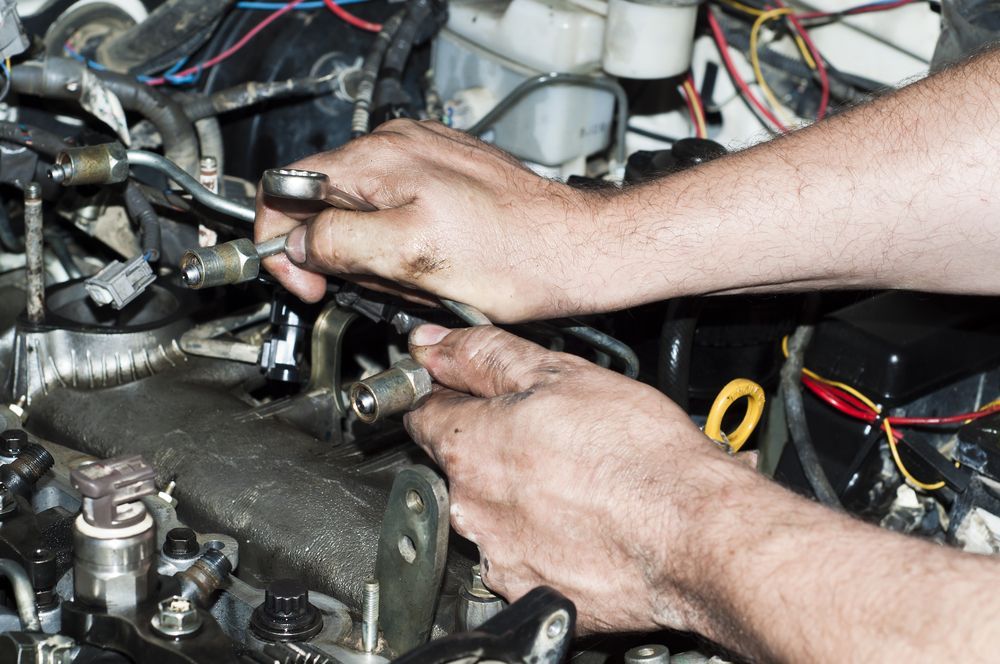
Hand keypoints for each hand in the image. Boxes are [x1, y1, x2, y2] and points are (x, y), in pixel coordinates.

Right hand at [255, 119, 615, 321]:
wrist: (575, 250)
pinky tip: (435, 268)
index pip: (289, 188)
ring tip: (420, 278)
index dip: (283, 241)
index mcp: (379, 159)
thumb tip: (298, 243)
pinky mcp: (446, 179)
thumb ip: (340, 242)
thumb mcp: (411, 256)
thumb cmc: (512, 255)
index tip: (304, 282)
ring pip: (363, 216)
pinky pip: (399, 216)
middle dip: (342, 255)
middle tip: (382, 286)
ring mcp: (424, 160)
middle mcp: (397, 147)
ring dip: (377, 258)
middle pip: (326, 205)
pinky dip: (403, 247)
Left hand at [404, 323, 735, 632]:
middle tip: (551, 438)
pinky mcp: (528, 592)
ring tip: (577, 484)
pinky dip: (543, 542)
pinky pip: (521, 558)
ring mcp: (498, 556)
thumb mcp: (559, 375)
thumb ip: (483, 356)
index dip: (451, 396)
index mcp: (469, 446)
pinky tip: (583, 524)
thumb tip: (432, 344)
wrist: (695, 535)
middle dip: (494, 449)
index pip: (424, 412)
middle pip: (460, 466)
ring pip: (491, 514)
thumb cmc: (638, 455)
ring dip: (519, 498)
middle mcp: (471, 507)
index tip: (474, 395)